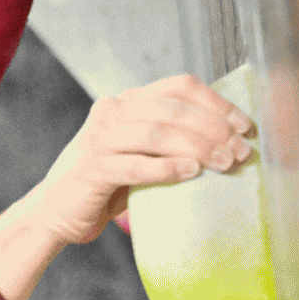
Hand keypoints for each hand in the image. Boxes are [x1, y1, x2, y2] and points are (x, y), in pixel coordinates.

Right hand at [25, 74, 253, 244]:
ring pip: (156, 133)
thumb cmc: (106, 185)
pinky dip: (168, 168)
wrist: (55, 213)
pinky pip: (136, 164)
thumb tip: (229, 139)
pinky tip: (191, 174)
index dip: (216, 102)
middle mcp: (110, 112)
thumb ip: (170, 139)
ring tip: (222, 164)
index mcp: (125, 102)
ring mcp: (97, 139)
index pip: (178, 87)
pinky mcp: (91, 168)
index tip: (244, 126)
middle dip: (213, 129)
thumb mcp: (140, 153)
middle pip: (172, 109)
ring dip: (197, 148)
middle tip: (239, 152)